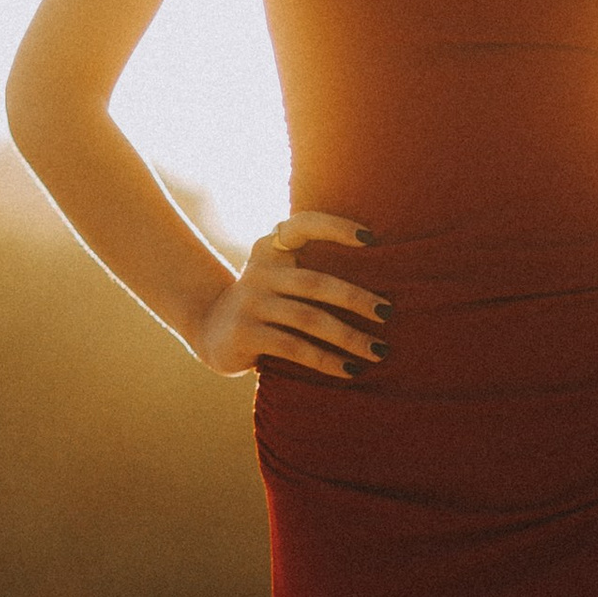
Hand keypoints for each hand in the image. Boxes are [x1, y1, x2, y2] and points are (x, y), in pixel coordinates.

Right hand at [190, 212, 387, 379]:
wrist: (210, 329)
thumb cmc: (265, 302)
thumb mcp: (279, 276)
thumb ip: (310, 268)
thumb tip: (380, 286)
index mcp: (271, 248)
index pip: (303, 226)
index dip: (336, 227)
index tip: (371, 238)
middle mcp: (259, 271)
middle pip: (316, 282)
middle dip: (357, 299)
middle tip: (388, 312)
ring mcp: (250, 302)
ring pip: (309, 319)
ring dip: (349, 337)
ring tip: (379, 351)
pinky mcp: (245, 334)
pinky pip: (294, 348)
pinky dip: (326, 360)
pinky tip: (350, 370)